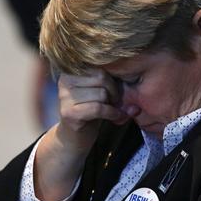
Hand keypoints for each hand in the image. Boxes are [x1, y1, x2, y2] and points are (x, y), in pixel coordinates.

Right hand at [34, 68, 127, 200]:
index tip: (116, 90)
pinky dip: (111, 113)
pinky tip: (114, 117)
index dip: (113, 78)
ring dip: (113, 104)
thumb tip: (135, 94)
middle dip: (114, 90)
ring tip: (112, 109)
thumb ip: (118, 85)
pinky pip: (98, 108)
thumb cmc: (92, 109)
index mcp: (72, 69)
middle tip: (116, 101)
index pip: (101, 64)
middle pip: (101, 77)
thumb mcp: (104, 91)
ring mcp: (64, 96)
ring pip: (101, 93)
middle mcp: (65, 80)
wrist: (76, 136)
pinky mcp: (69, 113)